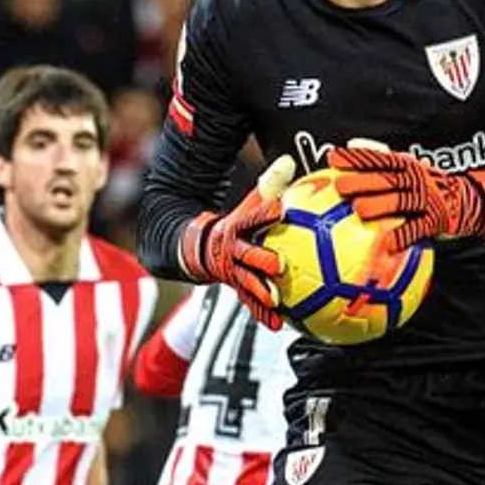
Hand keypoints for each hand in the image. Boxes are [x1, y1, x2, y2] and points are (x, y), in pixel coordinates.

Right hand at [178, 156, 296, 326]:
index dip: (264, 213)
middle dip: (261, 259)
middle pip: (248, 254)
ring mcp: (232, 272)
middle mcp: (233, 250)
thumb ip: (268, 185)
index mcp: (236, 226)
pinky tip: (278, 324)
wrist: (197, 248)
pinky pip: (249, 302)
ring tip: (275, 299)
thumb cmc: (233, 223)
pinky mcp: (236, 288)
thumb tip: (287, 160)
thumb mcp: (246, 202)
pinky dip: (262, 314)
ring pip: (246, 282)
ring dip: (260, 291)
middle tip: (279, 264)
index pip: (251, 217)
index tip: (280, 210)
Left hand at [329, 140, 484, 250]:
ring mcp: (428, 200)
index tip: (333, 158)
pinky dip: (401, 236)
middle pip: (387, 179)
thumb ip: (387, 163)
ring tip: (358, 211)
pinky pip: (416, 229)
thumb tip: (354, 147)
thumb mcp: (413, 171)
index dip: (357, 157)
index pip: (380, 158)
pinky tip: (385, 244)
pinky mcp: (436, 220)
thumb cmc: (431, 188)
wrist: (471, 201)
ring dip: (379, 206)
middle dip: (363, 181)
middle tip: (340, 187)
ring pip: (399, 202)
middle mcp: (418, 179)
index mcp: (409, 166)